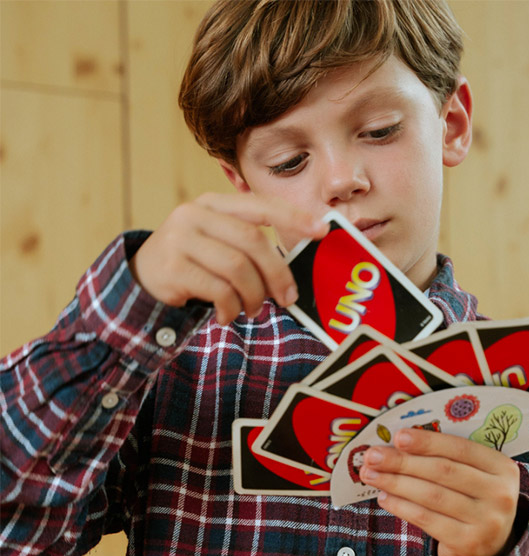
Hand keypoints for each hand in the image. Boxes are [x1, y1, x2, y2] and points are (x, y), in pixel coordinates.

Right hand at [129, 192, 327, 324]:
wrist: (142, 278)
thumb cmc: (194, 263)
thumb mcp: (218, 243)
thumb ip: (249, 246)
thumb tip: (292, 271)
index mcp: (214, 203)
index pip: (260, 205)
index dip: (293, 217)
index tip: (321, 230)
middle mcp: (195, 214)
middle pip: (252, 241)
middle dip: (277, 274)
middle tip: (287, 298)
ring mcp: (181, 239)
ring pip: (238, 269)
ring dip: (254, 296)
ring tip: (252, 309)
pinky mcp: (173, 267)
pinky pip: (219, 291)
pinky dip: (231, 309)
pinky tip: (228, 316)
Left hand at [359, 428, 519, 555]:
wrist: (490, 548)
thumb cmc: (472, 500)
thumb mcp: (473, 477)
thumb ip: (446, 459)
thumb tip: (398, 444)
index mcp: (502, 467)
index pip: (460, 448)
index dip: (427, 441)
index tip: (398, 436)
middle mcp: (500, 494)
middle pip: (443, 471)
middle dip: (403, 461)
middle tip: (374, 456)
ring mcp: (486, 521)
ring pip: (431, 495)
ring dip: (396, 483)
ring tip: (371, 475)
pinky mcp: (468, 542)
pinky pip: (426, 519)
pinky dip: (401, 506)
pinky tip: (384, 497)